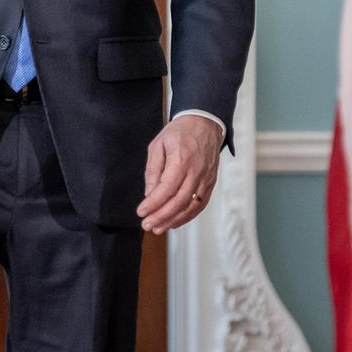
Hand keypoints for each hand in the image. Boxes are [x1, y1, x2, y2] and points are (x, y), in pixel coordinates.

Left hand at [137, 114, 222, 232]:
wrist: (204, 124)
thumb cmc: (180, 132)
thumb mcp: (158, 145)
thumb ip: (153, 170)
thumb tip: (149, 194)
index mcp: (182, 159)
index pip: (167, 188)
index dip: (153, 203)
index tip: (141, 212)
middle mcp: (196, 171)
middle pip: (179, 201)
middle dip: (161, 216)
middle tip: (147, 226)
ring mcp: (206, 178)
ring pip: (191, 206)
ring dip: (174, 220)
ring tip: (158, 228)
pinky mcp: (210, 183)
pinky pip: (200, 204)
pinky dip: (188, 216)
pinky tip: (175, 222)